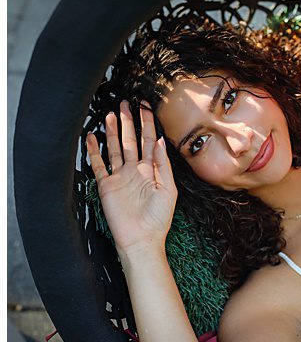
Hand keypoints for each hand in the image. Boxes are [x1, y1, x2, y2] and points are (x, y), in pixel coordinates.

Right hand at [85, 102, 177, 255]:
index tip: (146, 107)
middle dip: (128, 122)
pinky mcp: (107, 185)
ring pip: (114, 148)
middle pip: (130, 140)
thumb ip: (162, 164)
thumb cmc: (158, 218)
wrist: (141, 238)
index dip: (147, 124)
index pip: (149, 141)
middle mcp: (135, 170)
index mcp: (152, 170)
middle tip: (126, 103)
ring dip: (111, 132)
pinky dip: (94, 151)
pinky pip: (98, 164)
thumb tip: (160, 139)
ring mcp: (120, 176)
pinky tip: (91, 137)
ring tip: (110, 115)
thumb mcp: (168, 188)